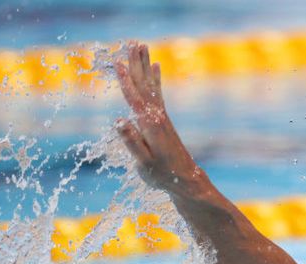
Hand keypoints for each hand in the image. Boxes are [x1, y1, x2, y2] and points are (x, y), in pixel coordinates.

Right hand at [114, 43, 199, 191]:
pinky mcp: (163, 119)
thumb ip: (132, 142)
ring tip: (141, 46)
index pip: (134, 97)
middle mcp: (156, 116)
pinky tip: (156, 67)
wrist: (186, 179)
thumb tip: (119, 120)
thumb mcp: (143, 163)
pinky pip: (157, 93)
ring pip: (150, 84)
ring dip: (145, 64)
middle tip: (133, 42)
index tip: (118, 62)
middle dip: (137, 63)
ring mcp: (161, 116)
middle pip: (144, 84)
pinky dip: (155, 78)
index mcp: (149, 125)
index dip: (125, 80)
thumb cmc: (162, 174)